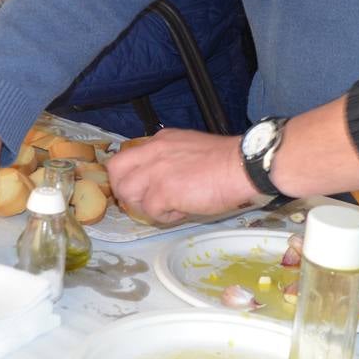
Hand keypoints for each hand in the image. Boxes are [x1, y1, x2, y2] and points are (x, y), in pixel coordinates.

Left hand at [108, 128, 255, 223]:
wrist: (242, 166)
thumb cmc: (225, 160)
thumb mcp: (189, 148)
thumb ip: (170, 158)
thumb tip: (162, 180)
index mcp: (160, 140)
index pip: (127, 156)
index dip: (129, 176)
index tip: (140, 188)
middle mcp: (152, 151)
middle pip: (116, 172)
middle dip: (125, 190)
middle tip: (144, 202)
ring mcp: (155, 171)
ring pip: (127, 193)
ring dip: (143, 206)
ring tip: (166, 208)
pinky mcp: (162, 191)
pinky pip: (150, 211)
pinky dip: (164, 217)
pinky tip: (182, 212)